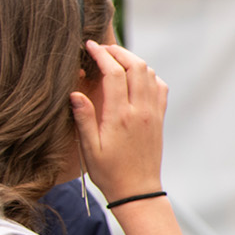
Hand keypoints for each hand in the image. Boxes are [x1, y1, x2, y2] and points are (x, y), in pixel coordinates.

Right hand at [68, 40, 166, 200]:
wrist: (137, 189)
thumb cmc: (108, 171)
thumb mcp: (88, 147)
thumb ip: (83, 118)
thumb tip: (75, 93)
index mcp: (120, 115)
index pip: (114, 73)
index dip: (102, 54)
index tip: (89, 45)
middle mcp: (140, 110)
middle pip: (136, 66)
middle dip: (119, 51)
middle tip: (102, 48)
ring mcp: (153, 113)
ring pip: (150, 74)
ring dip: (134, 61)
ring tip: (116, 58)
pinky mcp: (160, 118)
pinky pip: (160, 88)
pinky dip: (149, 75)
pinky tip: (136, 77)